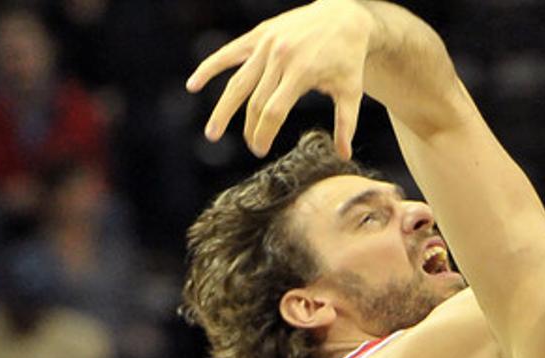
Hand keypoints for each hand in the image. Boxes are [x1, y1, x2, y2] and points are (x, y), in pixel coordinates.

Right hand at [185, 0, 372, 158]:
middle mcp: (280, 58)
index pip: (273, 111)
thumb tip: (343, 156)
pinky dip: (210, 68)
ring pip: (238, 82)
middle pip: (255, 101)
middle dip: (250, 128)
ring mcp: (267, 44)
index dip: (264, 133)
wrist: (344, 15)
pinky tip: (193, 84)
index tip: (260, 150)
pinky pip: (230, 53)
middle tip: (252, 146)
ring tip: (212, 132)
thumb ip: (345, 124)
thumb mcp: (350, 91)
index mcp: (301, 72)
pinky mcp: (260, 34)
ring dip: (223, 109)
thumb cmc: (349, 57)